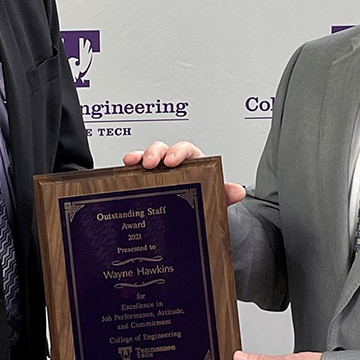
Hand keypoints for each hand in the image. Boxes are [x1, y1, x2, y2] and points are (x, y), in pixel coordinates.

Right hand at [123, 142, 246, 205]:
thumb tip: (238, 191)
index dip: (177, 152)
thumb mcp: (215, 197)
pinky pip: (135, 171)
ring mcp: (157, 170)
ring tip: (132, 162)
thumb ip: (224, 193)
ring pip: (146, 157)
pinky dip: (128, 169)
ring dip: (138, 157)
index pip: (185, 150)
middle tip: (150, 163)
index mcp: (192, 162)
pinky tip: (122, 172)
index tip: (172, 161)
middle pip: (162, 149)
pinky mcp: (145, 180)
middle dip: (154, 152)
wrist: (194, 210)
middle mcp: (172, 162)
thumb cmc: (203, 195)